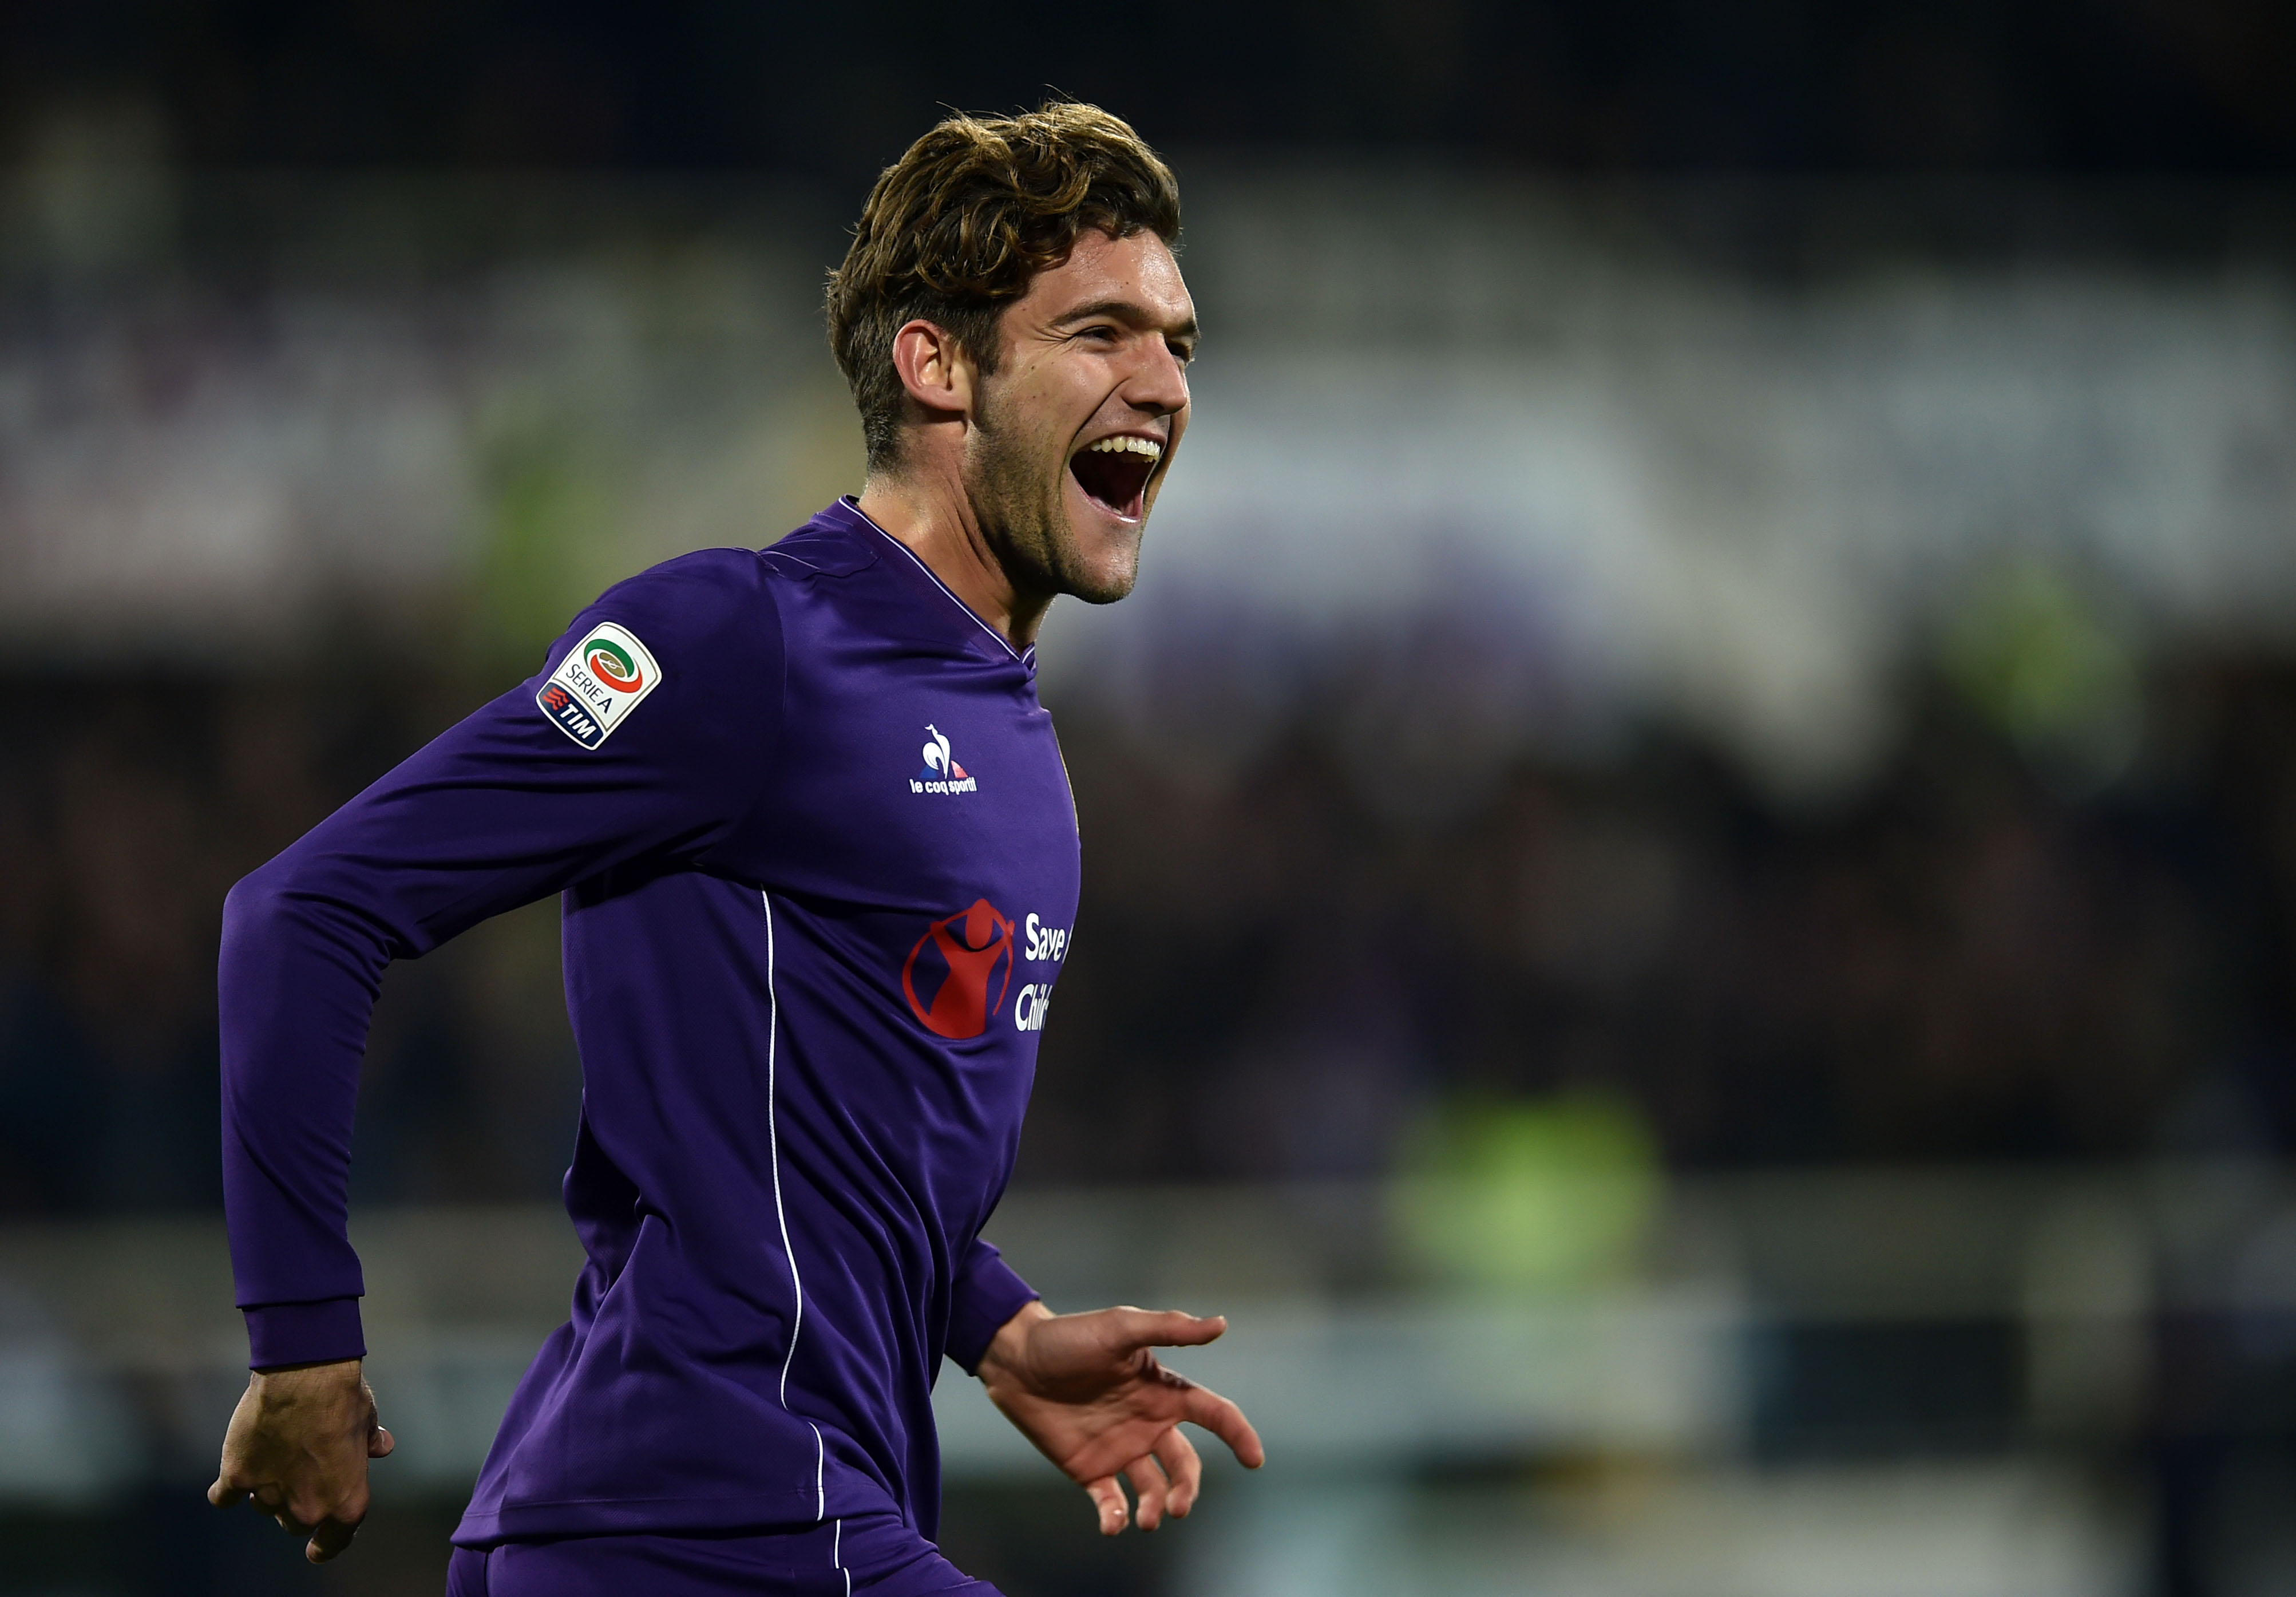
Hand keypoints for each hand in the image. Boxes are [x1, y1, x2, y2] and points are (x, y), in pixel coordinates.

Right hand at [207, 1359, 394, 1562]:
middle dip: (299, 1503)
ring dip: (268, 1488)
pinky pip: (224, 1497)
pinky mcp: (236, 1477)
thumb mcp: (367, 1421)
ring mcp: (269, 1496)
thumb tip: (381, 1447)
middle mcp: (308, 1508)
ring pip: (264, 1506)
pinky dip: (226, 1490)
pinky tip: (233, 1476)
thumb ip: (369, 1443)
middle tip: (301, 1471)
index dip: (326, 1545)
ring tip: (277, 1452)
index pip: (334, 1541)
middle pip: (297, 1523)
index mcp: (346, 1502)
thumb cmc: (342, 1397)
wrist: (305, 1376)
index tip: (316, 1549)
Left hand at [976, 1302, 1263, 1535]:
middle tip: (1176, 1508)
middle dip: (1187, 1490)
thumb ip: (1170, 1330)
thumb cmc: (1070, 1338)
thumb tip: (1220, 1324)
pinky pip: (1112, 1501)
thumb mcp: (1121, 1328)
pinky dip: (1116, 1518)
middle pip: (1185, 1465)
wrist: (1016, 1361)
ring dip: (1156, 1508)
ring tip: (1147, 1519)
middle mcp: (1147, 1423)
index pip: (1212, 1413)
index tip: (1254, 1459)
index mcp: (1162, 1391)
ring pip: (1153, 1489)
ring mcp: (1119, 1448)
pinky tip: (1114, 1524)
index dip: (1237, 1434)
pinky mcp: (1089, 1469)